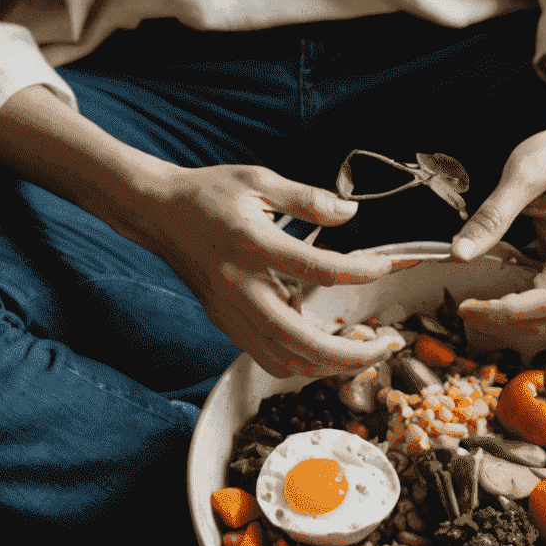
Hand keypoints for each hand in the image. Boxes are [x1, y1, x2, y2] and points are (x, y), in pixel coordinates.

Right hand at [133, 165, 411, 378]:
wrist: (159, 213)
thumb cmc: (210, 194)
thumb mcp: (260, 181)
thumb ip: (308, 198)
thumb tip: (349, 213)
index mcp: (252, 244)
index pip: (317, 269)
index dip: (358, 272)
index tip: (385, 267)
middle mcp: (240, 286)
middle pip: (299, 340)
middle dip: (350, 353)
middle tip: (386, 346)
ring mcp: (230, 311)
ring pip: (283, 359)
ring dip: (328, 365)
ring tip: (362, 351)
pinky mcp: (225, 322)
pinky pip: (267, 355)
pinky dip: (301, 360)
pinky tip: (323, 341)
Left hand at [449, 110, 545, 332]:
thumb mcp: (523, 173)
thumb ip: (492, 216)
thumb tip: (459, 254)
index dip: (507, 311)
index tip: (469, 306)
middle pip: (545, 315)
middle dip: (504, 320)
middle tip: (463, 308)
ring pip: (541, 313)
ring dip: (507, 317)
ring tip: (471, 304)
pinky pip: (535, 295)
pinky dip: (510, 302)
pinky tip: (485, 290)